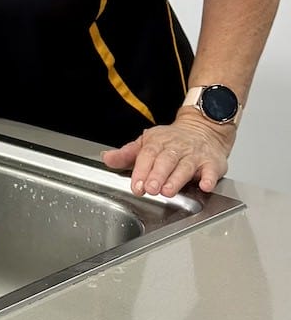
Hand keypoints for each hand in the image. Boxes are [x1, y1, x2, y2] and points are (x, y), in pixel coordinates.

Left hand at [101, 109, 235, 196]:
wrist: (203, 128)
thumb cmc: (171, 141)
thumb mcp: (146, 143)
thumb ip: (127, 154)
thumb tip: (107, 158)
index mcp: (157, 142)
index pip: (147, 155)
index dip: (141, 170)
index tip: (136, 185)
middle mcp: (176, 148)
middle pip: (166, 160)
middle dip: (157, 175)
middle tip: (151, 189)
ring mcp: (195, 155)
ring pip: (185, 166)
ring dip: (177, 179)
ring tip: (168, 191)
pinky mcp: (212, 162)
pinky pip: (212, 170)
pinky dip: (209, 178)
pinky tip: (205, 185)